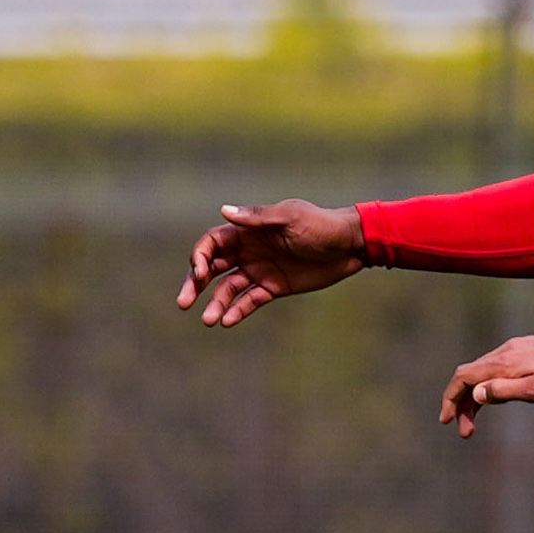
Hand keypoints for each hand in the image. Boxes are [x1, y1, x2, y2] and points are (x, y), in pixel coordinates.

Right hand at [178, 200, 365, 326]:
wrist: (349, 245)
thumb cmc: (320, 225)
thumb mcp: (290, 218)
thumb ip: (258, 218)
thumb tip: (224, 210)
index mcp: (248, 231)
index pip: (211, 243)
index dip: (200, 257)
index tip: (200, 274)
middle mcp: (249, 250)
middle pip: (212, 268)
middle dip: (195, 284)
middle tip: (184, 302)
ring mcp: (260, 269)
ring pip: (229, 288)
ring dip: (216, 303)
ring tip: (209, 320)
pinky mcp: (274, 287)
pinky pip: (251, 300)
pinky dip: (238, 311)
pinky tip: (227, 321)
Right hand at [441, 332, 533, 436]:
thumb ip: (503, 391)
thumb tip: (475, 395)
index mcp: (504, 362)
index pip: (464, 377)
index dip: (450, 398)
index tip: (446, 421)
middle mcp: (507, 351)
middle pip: (471, 375)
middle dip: (461, 403)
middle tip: (465, 431)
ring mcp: (518, 349)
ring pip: (485, 372)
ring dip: (477, 397)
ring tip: (477, 423)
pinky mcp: (530, 350)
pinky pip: (500, 368)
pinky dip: (491, 386)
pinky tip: (499, 399)